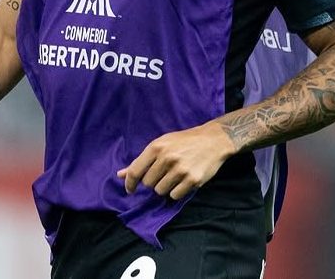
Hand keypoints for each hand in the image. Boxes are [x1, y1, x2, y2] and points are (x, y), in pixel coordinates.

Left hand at [117, 122, 236, 199]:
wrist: (214, 139)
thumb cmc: (185, 141)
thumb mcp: (162, 144)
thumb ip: (141, 161)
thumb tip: (120, 175)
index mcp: (157, 147)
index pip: (135, 172)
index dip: (130, 184)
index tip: (130, 190)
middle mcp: (167, 158)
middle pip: (148, 184)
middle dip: (153, 181)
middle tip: (164, 173)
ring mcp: (180, 169)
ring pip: (160, 191)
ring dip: (165, 187)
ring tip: (175, 176)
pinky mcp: (192, 180)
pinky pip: (174, 195)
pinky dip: (177, 192)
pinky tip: (183, 181)